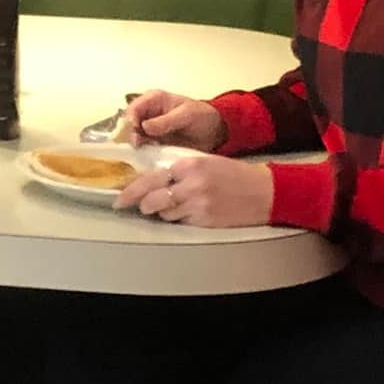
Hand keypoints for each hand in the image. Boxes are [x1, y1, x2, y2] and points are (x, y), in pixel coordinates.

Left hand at [115, 155, 273, 226]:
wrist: (263, 191)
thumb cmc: (234, 174)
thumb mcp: (204, 162)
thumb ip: (178, 170)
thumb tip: (152, 181)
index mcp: (189, 164)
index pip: (151, 178)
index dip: (132, 190)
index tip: (120, 197)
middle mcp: (191, 184)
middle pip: (151, 198)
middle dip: (140, 203)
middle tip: (133, 206)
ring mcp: (198, 204)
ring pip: (164, 213)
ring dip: (161, 211)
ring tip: (170, 205)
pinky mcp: (205, 220)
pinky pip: (180, 222)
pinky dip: (177, 218)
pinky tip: (186, 212)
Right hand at [124, 89, 225, 150]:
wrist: (215, 132)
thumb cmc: (201, 116)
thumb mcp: (186, 115)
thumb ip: (166, 121)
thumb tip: (144, 127)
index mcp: (153, 99)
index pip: (133, 108)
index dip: (130, 119)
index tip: (136, 130)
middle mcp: (147, 113)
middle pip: (129, 123)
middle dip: (130, 134)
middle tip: (138, 143)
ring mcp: (149, 129)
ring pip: (133, 137)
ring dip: (136, 144)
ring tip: (144, 150)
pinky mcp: (154, 142)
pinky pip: (143, 147)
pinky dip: (143, 152)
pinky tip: (148, 155)